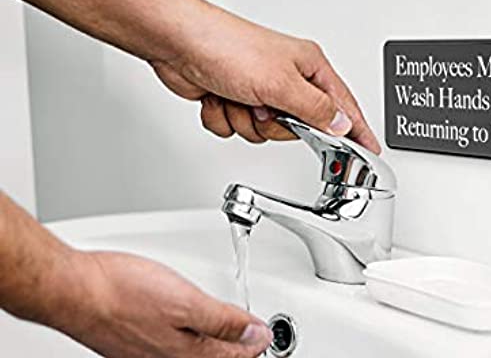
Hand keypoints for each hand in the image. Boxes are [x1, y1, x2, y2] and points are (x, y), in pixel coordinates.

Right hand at [50, 251, 271, 357]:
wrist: (71, 291)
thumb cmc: (121, 294)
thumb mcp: (186, 303)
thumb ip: (224, 322)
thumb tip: (256, 336)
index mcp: (189, 356)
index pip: (237, 357)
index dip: (257, 342)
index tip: (267, 329)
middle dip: (239, 346)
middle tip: (255, 331)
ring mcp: (150, 356)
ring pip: (196, 353)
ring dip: (217, 341)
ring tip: (233, 328)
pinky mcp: (134, 347)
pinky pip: (175, 347)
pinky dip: (191, 337)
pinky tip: (191, 325)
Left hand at [149, 9, 380, 152]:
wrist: (178, 43)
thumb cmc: (227, 46)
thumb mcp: (281, 83)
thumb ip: (315, 109)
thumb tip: (341, 125)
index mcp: (307, 68)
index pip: (342, 106)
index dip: (356, 130)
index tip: (370, 150)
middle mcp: (285, 79)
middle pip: (298, 128)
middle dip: (275, 125)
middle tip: (265, 109)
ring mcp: (258, 91)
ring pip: (264, 133)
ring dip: (246, 121)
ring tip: (239, 98)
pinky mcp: (234, 100)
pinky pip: (237, 130)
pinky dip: (225, 119)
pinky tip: (221, 99)